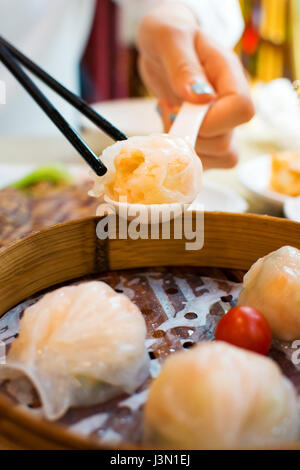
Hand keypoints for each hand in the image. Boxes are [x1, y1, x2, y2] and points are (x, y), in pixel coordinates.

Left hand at [137, 2, 254, 169]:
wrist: (160, 46)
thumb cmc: (166, 36)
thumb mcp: (169, 39)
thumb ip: (184, 67)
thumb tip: (200, 98)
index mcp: (229, 76)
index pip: (241, 110)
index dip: (212, 122)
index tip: (181, 113)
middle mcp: (229, 104)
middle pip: (226, 142)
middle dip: (190, 136)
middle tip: (168, 111)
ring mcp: (220, 124)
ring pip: (220, 157)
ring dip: (186, 148)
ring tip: (168, 118)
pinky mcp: (206, 138)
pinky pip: (204, 162)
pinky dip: (182, 156)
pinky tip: (170, 130)